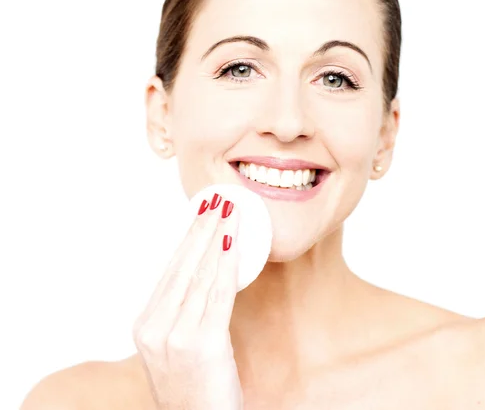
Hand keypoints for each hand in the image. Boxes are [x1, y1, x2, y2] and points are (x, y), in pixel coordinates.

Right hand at [132, 193, 242, 408]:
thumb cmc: (193, 389)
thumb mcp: (176, 348)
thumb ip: (183, 313)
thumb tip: (208, 272)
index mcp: (144, 325)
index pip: (170, 271)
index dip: (188, 238)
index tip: (201, 214)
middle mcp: (154, 327)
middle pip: (183, 266)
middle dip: (202, 228)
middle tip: (216, 199)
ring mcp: (175, 336)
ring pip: (201, 274)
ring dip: (217, 237)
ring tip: (229, 211)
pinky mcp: (201, 344)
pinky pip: (218, 294)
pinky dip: (228, 264)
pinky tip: (234, 242)